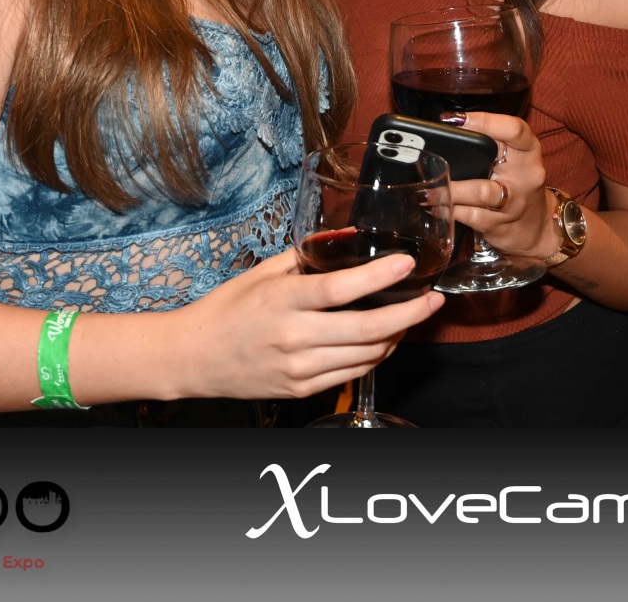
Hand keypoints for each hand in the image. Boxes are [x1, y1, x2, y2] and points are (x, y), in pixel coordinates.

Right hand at [168, 249, 443, 399]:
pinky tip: (384, 340)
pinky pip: (352, 374)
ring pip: (366, 355)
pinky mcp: (302, 389)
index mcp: (282, 301)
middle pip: (366, 329)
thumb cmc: (227, 310)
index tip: (407, 264)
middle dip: (409, 316)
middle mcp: (293, 337)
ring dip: (396, 337)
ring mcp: (299, 368)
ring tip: (411, 318)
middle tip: (433, 301)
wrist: (194, 358)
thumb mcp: (262, 273)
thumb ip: (305, 258)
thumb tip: (346, 239)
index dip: (379, 278)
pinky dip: (374, 356)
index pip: (340, 289)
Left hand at [442, 111, 559, 261]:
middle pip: (493, 159)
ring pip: (480, 192)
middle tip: (431, 153)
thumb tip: (447, 128)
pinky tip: (435, 207)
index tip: (453, 119)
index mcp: (528, 151)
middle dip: (460, 154)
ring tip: (425, 191)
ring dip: (449, 190)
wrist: (536, 228)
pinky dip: (448, 211)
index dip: (484, 120)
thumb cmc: (517, 184)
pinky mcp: (499, 225)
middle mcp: (526, 174)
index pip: (514, 129)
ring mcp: (514, 203)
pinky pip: (470, 216)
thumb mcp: (513, 159)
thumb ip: (490, 143)